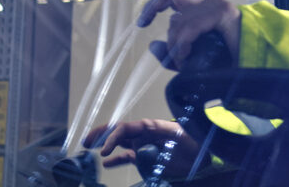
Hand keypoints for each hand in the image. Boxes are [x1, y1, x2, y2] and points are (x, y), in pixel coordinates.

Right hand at [82, 119, 204, 175]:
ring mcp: (143, 145)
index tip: (104, 150)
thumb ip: (164, 138)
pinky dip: (116, 160)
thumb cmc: (194, 142)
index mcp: (150, 126)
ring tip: (89, 148)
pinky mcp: (146, 157)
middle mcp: (143, 134)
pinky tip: (106, 163)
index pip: (126, 128)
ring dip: (105, 144)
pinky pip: (127, 156)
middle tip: (86, 141)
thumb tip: (143, 147)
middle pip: (119, 131)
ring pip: (120, 142)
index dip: (113, 136)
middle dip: (102, 134)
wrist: (202, 155)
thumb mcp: (182, 136)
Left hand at [137, 0, 239, 69]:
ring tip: (185, 63)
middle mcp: (209, 4)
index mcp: (204, 10)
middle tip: (178, 62)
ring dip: (177, 46)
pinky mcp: (221, 13)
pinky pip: (190, 27)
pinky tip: (186, 57)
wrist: (258, 64)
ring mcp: (216, 6)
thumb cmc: (232, 60)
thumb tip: (152, 45)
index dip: (153, 6)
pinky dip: (183, 43)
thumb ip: (175, 53)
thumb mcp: (197, 58)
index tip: (142, 23)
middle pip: (174, 18)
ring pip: (179, 22)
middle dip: (171, 42)